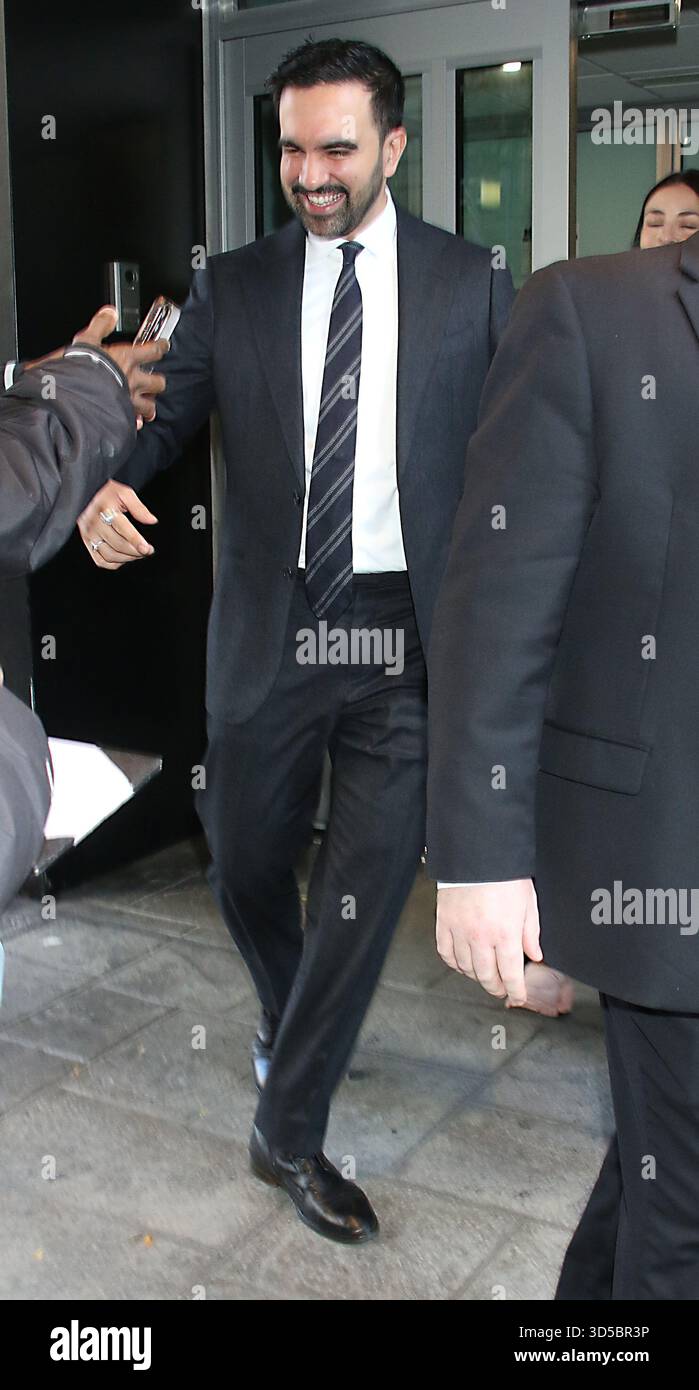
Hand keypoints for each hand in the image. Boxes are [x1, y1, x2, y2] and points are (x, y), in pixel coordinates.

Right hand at [72, 305, 168, 426]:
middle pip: (158, 383)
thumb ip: (100, 325)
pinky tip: (134, 423)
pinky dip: (135, 422)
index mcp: (126, 359)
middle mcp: (132, 380)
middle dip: (158, 383)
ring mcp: (129, 401)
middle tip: (155, 382)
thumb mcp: (87, 340)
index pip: (152, 351)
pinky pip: (134, 422)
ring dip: (149, 407)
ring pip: (149, 407)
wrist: (74, 395)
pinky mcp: (121, 417)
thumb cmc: (81, 368)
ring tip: (147, 408)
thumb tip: (110, 313)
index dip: (160, 347)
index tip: (164, 346)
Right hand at [77, 480, 157, 569]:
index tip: (147, 548)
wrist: (88, 495)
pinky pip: (101, 561)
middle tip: (148, 550)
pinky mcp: (87, 543)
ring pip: (110, 555)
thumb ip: (139, 507)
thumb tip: (152, 520)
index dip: (136, 540)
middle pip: (118, 545)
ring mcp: (89, 536)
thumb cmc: (108, 493)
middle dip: (136, 551)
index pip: (122, 529)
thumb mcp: (125, 493)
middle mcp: (94, 524)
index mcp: (105, 510)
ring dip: (128, 558)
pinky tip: (124, 557)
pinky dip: (115, 563)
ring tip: (138, 553)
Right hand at [435, 879, 541, 1006]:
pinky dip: (454, 963)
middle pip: (487, 976)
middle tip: (501, 989)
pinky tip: (462, 962)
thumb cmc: (504, 875)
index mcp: (505, 934)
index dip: (516, 991)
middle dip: (496, 988)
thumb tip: (535, 955)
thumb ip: (531, 933)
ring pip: (465, 968)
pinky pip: (445, 953)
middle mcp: (481, 938)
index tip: (518, 996)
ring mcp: (459, 932)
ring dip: (476, 976)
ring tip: (484, 974)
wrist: (477, 854)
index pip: (511, 974)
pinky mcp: (444, 923)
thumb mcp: (528, 903)